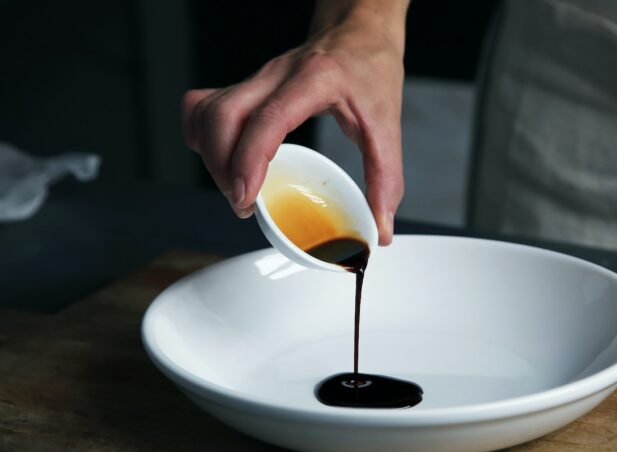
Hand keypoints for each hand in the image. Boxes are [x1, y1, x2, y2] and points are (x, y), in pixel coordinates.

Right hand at [181, 1, 408, 244]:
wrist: (359, 32)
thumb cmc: (371, 70)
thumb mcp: (388, 125)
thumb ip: (386, 179)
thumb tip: (381, 227)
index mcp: (313, 81)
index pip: (268, 118)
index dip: (249, 160)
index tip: (246, 196)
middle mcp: (276, 75)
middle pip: (222, 116)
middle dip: (222, 168)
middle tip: (244, 202)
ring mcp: (256, 79)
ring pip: (206, 112)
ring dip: (211, 156)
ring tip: (235, 186)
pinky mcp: (246, 87)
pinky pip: (203, 107)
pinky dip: (202, 136)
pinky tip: (222, 158)